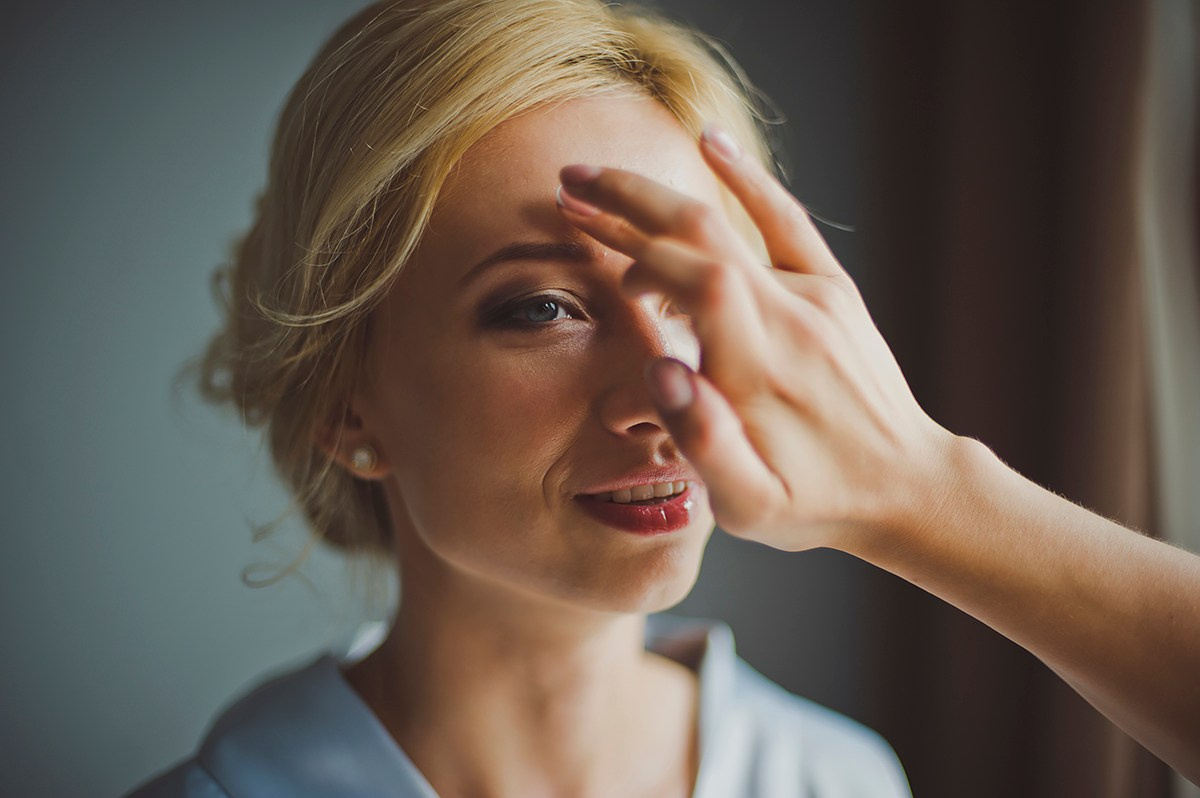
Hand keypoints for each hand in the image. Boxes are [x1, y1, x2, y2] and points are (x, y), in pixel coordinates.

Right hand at [556, 123, 956, 551]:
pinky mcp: (833, 290)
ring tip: (601, 181)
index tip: (595, 256)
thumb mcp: (752, 507)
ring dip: (661, 198)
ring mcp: (815, 297)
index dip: (639, 255)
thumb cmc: (816, 500)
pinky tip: (708, 142)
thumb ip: (703, 443)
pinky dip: (746, 178)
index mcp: (759, 369)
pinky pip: (788, 220)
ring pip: (730, 225)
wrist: (904, 484)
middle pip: (702, 234)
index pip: (695, 279)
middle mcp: (789, 319)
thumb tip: (661, 370)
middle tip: (568, 183)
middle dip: (629, 201)